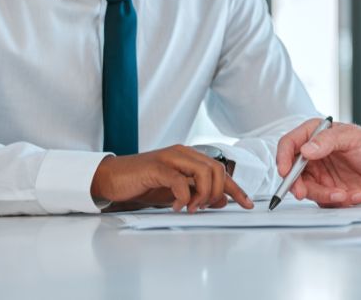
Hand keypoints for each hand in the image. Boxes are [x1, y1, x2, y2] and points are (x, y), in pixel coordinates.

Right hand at [90, 145, 251, 212]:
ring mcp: (170, 158)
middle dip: (217, 192)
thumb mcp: (176, 193)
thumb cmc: (143, 183)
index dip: (236, 188)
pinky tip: (177, 206)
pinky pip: (180, 180)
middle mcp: (183, 153)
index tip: (247, 203)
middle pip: (217, 169)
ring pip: (204, 171)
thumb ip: (198, 194)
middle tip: (205, 207)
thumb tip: (221, 200)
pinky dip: (184, 196)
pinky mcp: (157, 167)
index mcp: (189, 157)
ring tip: (192, 207)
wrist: (113, 178)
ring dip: (203, 194)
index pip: (220, 170)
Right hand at [275, 119, 360, 206]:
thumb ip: (328, 141)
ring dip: (323, 194)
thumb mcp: (353, 137)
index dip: (282, 158)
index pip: (289, 144)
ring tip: (343, 193)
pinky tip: (354, 194)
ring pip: (307, 189)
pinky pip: (323, 201)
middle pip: (292, 172)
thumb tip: (306, 150)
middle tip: (304, 193)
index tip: (284, 172)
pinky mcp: (328, 190)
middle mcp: (314, 155)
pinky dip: (337, 201)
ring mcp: (320, 174)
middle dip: (297, 184)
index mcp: (316, 135)